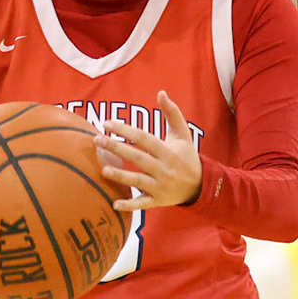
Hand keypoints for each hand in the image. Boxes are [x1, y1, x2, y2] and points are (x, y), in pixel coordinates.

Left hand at [96, 92, 201, 211]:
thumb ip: (172, 113)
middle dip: (117, 148)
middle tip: (97, 139)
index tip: (107, 123)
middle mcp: (163, 169)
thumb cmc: (186, 156)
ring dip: (121, 175)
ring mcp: (160, 186)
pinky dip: (129, 205)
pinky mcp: (157, 200)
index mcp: (168, 151)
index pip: (144, 138)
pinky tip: (114, 204)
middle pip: (137, 157)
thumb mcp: (182, 134)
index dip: (125, 130)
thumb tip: (161, 92)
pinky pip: (142, 204)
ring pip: (138, 180)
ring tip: (103, 168)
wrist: (200, 186)